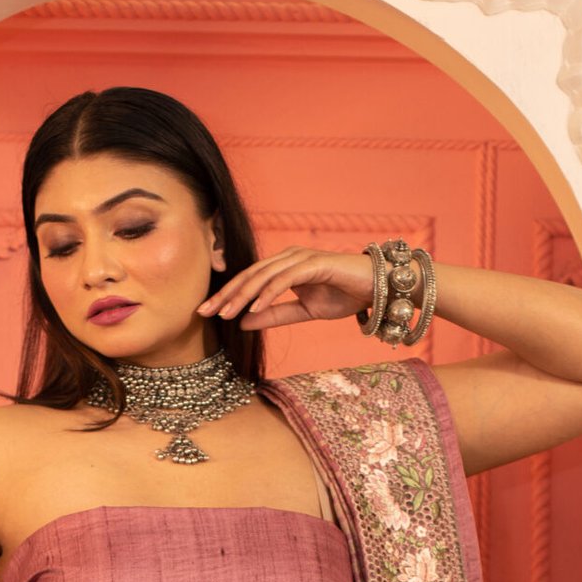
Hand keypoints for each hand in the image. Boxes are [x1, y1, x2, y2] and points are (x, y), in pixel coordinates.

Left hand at [198, 247, 375, 331]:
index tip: (206, 314)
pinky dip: (268, 293)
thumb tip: (244, 322)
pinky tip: (254, 307)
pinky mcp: (314, 263)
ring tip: (225, 313)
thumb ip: (275, 315)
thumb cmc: (344, 295)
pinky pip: (285, 279)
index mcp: (283, 268)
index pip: (249, 282)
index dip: (227, 297)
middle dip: (226, 294)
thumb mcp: (304, 311)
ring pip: (263, 277)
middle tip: (204, 312)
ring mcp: (300, 258)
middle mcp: (287, 259)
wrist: (377, 287)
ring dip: (242, 295)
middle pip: (249, 276)